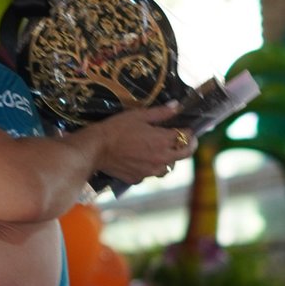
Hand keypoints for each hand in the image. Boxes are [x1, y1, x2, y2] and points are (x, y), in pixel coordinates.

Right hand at [81, 104, 196, 183]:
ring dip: (168, 159)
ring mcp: (150, 171)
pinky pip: (149, 174)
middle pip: (184, 154)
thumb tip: (177, 106)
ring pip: (168, 167)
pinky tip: (141, 160)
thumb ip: (161, 113)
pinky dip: (149, 167)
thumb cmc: (116, 128)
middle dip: (188, 146)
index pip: (187, 136)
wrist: (96, 149)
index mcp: (164, 141)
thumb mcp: (139, 115)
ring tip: (161, 152)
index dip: (189, 131)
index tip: (187, 128)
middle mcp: (161, 158)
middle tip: (186, 140)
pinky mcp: (138, 179)